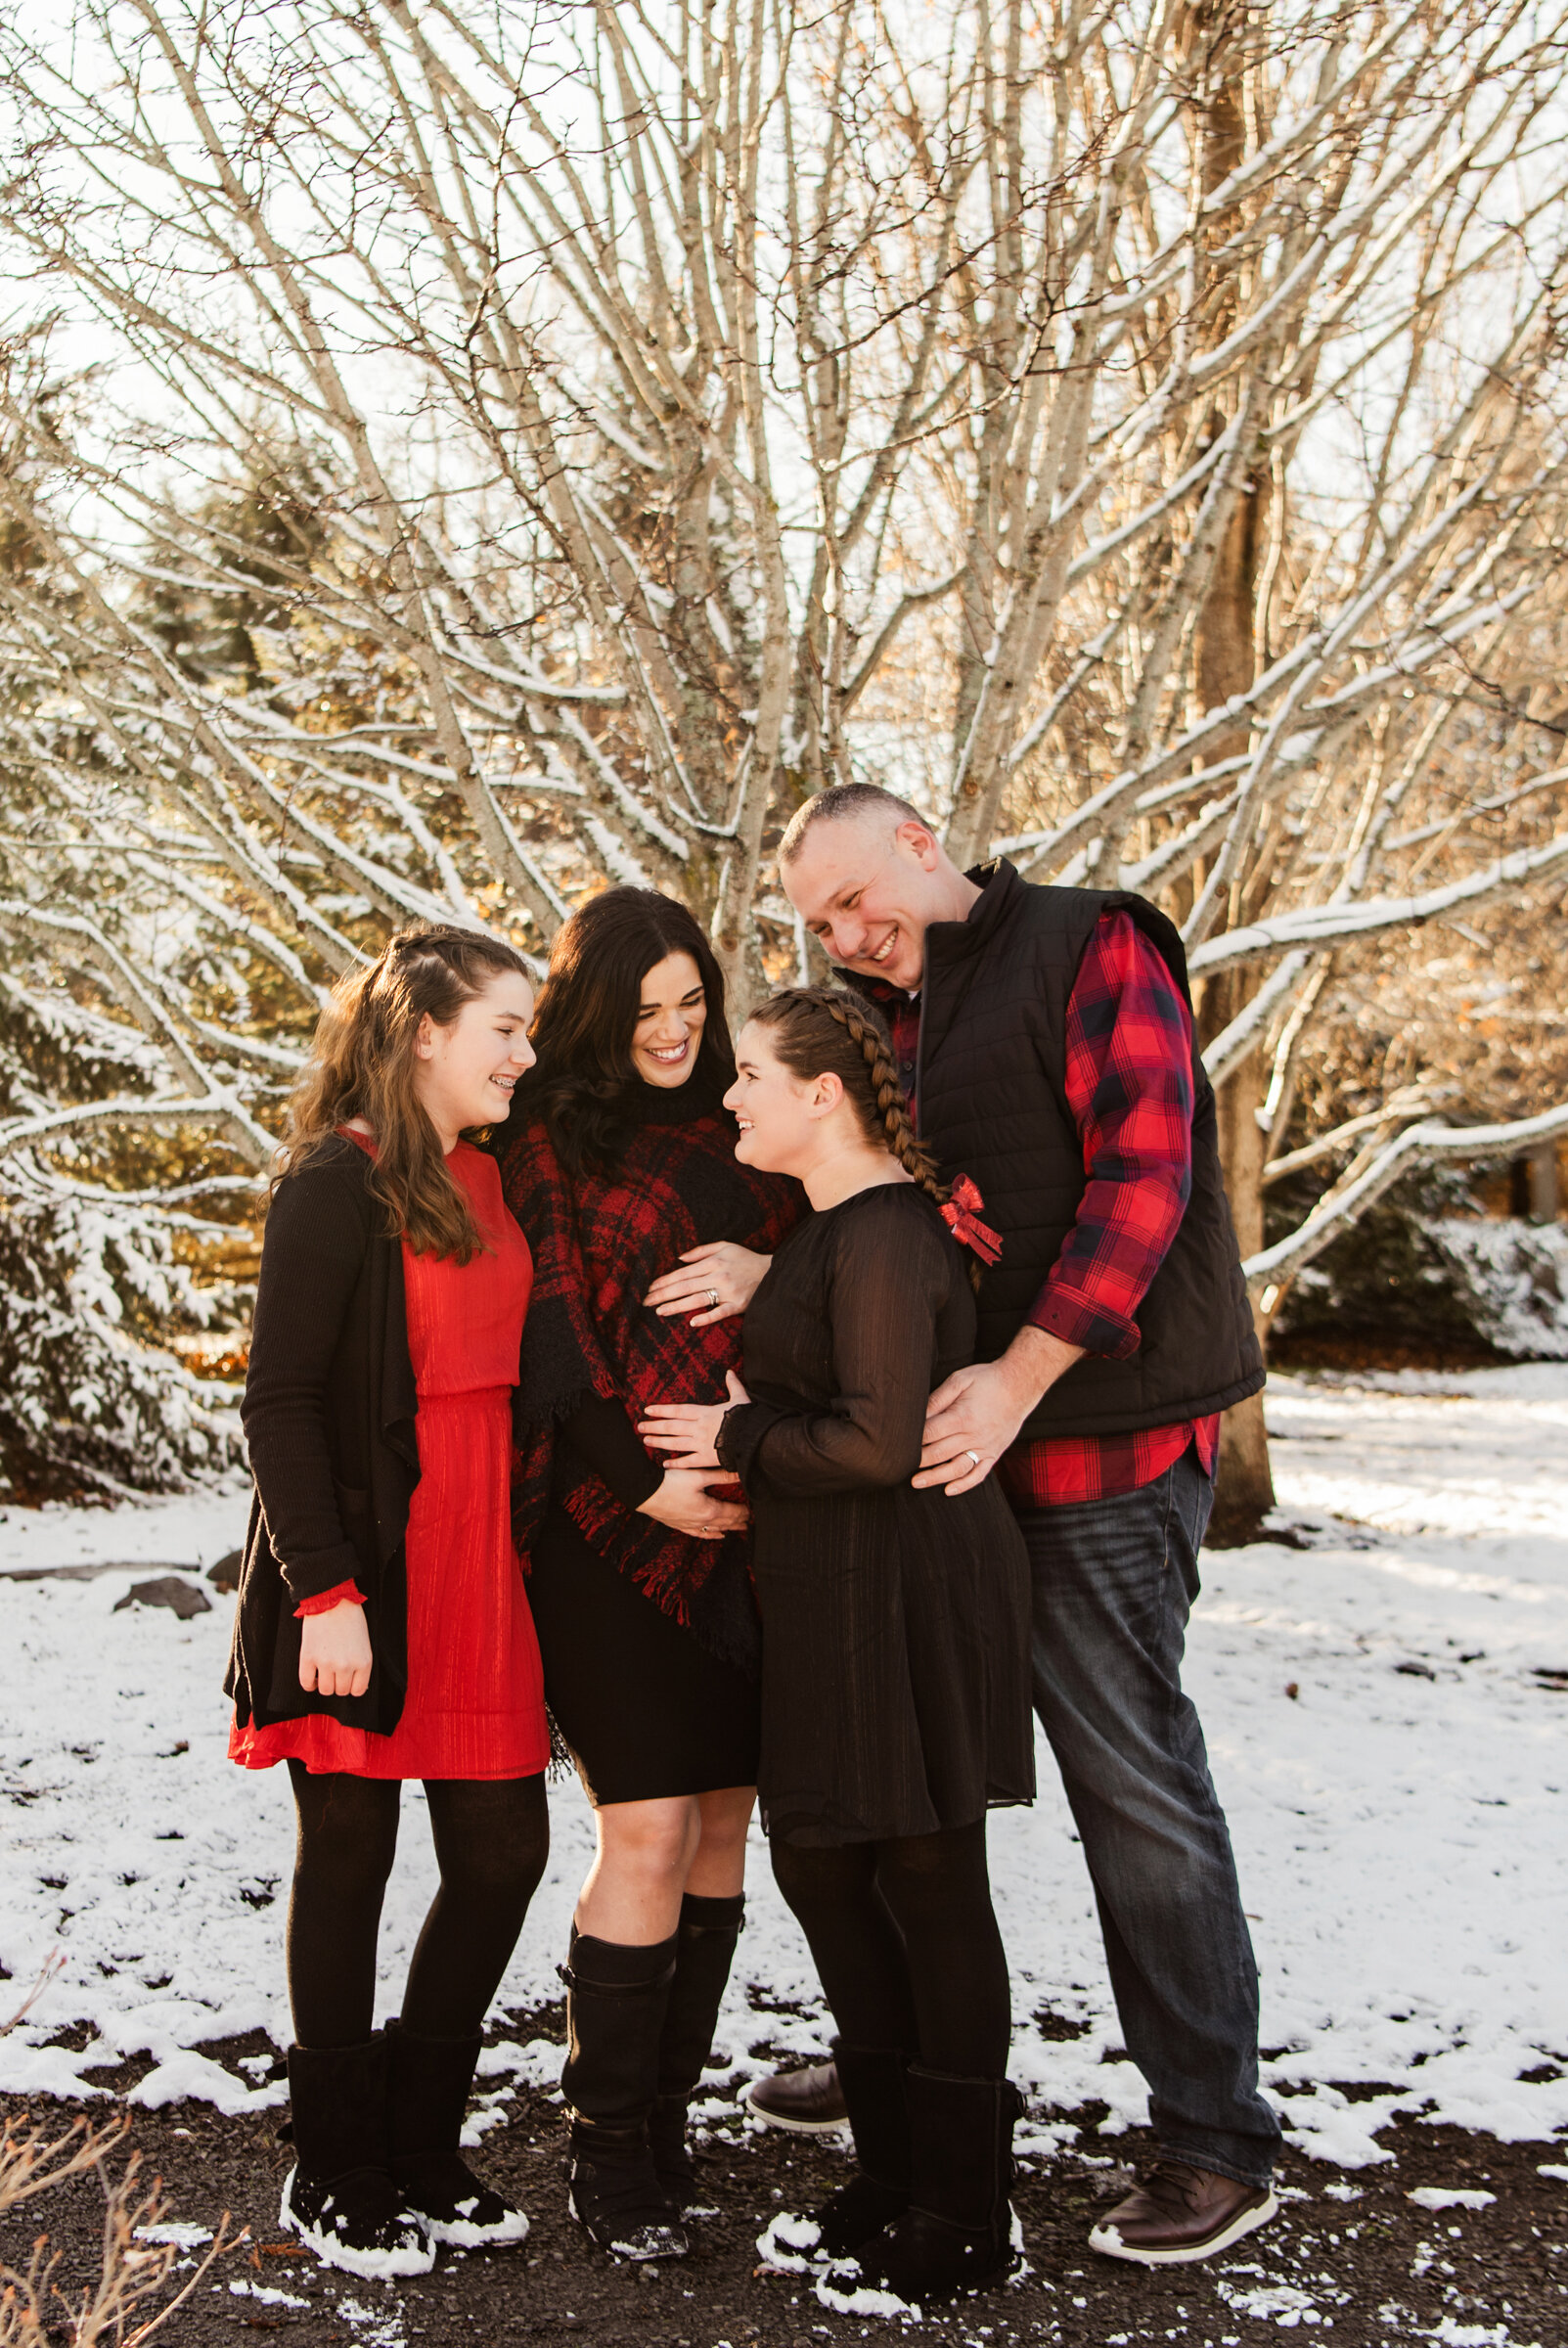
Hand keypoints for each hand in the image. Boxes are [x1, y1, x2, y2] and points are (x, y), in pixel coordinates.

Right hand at [299, 1599, 372, 1697]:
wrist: (331, 1598)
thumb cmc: (350, 1616)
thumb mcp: (364, 1642)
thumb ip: (360, 1664)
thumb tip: (355, 1685)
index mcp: (363, 1662)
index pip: (357, 1691)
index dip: (351, 1686)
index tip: (347, 1680)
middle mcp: (346, 1666)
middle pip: (340, 1691)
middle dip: (337, 1684)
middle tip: (334, 1672)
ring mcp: (326, 1663)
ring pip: (325, 1690)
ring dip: (323, 1684)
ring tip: (323, 1673)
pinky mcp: (308, 1658)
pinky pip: (306, 1683)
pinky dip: (308, 1684)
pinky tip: (311, 1676)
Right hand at [637, 1464, 749, 1539]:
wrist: (645, 1493)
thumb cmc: (671, 1482)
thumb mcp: (698, 1476)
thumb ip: (720, 1476)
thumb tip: (740, 1473)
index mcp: (709, 1510)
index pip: (732, 1513)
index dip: (744, 1512)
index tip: (753, 1511)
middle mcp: (701, 1522)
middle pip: (726, 1523)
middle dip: (739, 1522)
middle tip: (750, 1521)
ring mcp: (690, 1525)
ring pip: (715, 1530)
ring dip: (728, 1528)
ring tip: (739, 1528)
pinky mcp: (680, 1525)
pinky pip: (700, 1534)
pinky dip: (711, 1535)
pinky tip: (717, 1535)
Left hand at [639, 1370, 750, 1467]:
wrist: (755, 1438)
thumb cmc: (748, 1418)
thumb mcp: (741, 1398)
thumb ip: (733, 1385)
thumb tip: (730, 1372)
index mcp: (705, 1413)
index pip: (678, 1410)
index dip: (662, 1410)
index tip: (648, 1409)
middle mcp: (699, 1428)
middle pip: (672, 1427)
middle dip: (654, 1426)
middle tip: (639, 1427)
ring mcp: (701, 1444)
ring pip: (675, 1443)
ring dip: (659, 1442)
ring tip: (646, 1441)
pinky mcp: (707, 1458)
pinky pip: (688, 1462)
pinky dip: (676, 1463)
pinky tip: (665, 1464)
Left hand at [643, 1242, 771, 1326]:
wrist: (773, 1272)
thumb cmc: (746, 1259)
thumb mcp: (725, 1246)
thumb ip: (701, 1251)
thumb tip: (678, 1258)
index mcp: (714, 1262)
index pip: (683, 1273)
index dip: (665, 1281)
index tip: (650, 1288)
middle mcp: (719, 1276)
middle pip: (685, 1286)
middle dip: (663, 1294)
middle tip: (646, 1302)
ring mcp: (729, 1292)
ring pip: (697, 1300)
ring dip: (677, 1306)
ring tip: (660, 1311)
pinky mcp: (738, 1305)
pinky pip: (720, 1313)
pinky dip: (706, 1318)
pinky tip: (692, 1322)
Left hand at [913, 1328, 1084, 1494]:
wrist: (1020, 1385)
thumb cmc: (987, 1380)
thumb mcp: (960, 1380)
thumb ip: (937, 1398)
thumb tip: (917, 1414)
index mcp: (962, 1417)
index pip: (930, 1433)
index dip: (912, 1440)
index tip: (898, 1444)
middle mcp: (973, 1435)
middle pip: (939, 1453)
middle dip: (917, 1461)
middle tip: (898, 1465)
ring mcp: (985, 1447)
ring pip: (956, 1469)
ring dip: (935, 1478)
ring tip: (916, 1483)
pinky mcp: (994, 1453)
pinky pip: (979, 1474)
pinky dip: (964, 1485)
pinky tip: (948, 1490)